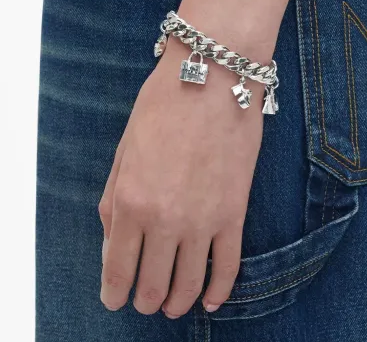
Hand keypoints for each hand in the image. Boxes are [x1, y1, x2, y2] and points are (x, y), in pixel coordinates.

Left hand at [98, 36, 263, 316]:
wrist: (214, 77)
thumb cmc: (165, 105)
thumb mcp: (125, 149)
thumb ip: (114, 198)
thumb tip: (113, 241)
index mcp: (131, 201)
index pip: (118, 267)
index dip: (114, 291)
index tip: (115, 299)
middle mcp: (165, 219)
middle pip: (153, 284)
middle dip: (144, 301)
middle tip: (143, 303)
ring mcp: (204, 220)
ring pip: (189, 283)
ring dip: (177, 303)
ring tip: (172, 307)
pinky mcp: (235, 212)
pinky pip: (229, 266)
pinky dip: (219, 291)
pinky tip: (209, 301)